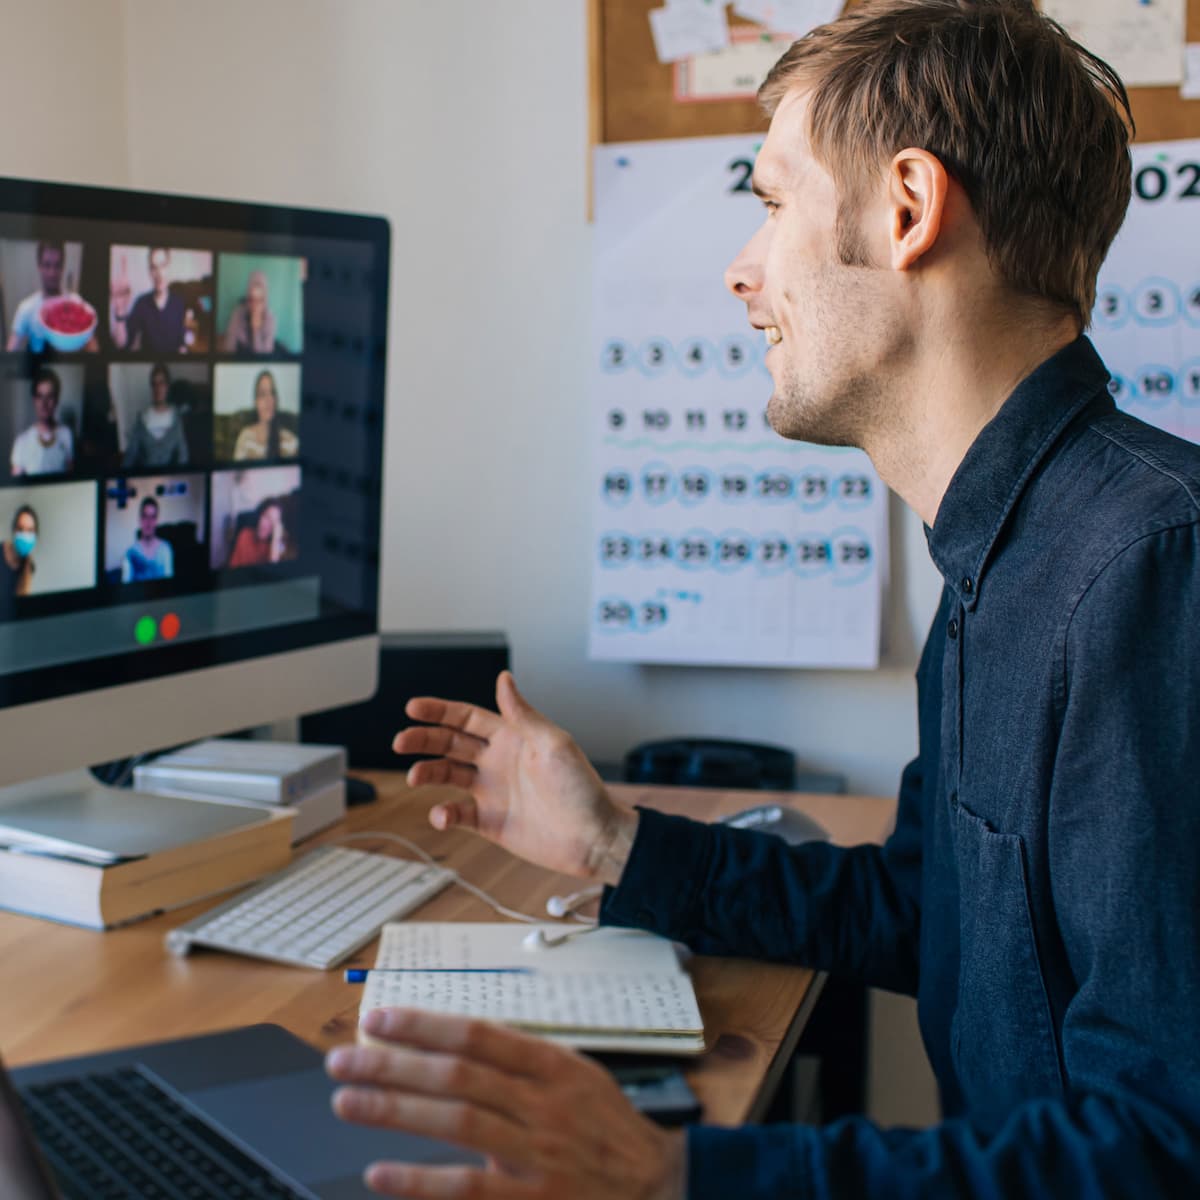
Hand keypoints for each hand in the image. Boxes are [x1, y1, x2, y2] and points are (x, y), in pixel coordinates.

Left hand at [327, 1008, 685, 1199]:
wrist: (658, 1186)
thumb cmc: (607, 1126)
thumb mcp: (576, 1075)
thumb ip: (521, 1060)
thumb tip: (452, 1041)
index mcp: (554, 1065)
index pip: (479, 1035)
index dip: (425, 1025)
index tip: (379, 1021)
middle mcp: (544, 1105)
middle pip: (458, 1075)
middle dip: (394, 1064)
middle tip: (344, 1059)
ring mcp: (539, 1155)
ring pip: (458, 1123)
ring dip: (396, 1110)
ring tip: (348, 1101)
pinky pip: (468, 1189)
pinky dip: (421, 1182)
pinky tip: (381, 1172)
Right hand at [394, 671, 636, 882]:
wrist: (594, 837)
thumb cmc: (581, 788)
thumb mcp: (553, 743)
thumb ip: (522, 714)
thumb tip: (504, 678)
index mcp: (513, 737)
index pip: (467, 718)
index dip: (440, 711)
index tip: (413, 707)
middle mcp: (498, 761)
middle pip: (450, 743)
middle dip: (424, 739)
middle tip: (401, 740)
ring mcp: (493, 792)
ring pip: (448, 776)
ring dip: (428, 773)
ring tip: (415, 776)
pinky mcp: (492, 822)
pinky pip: (459, 814)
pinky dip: (444, 814)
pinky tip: (442, 814)